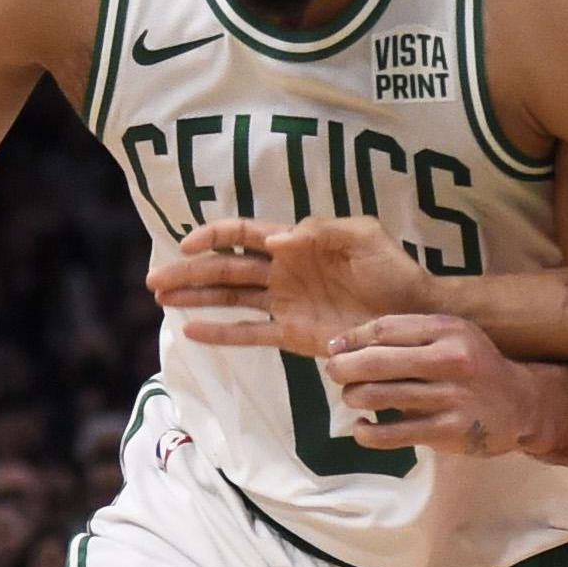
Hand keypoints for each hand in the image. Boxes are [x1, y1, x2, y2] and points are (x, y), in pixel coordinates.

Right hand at [149, 215, 430, 357]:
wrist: (414, 314)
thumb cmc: (393, 270)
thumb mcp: (364, 237)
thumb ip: (323, 231)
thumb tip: (280, 238)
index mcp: (296, 243)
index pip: (245, 234)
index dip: (215, 236)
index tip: (187, 244)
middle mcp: (283, 272)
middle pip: (226, 268)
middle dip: (190, 272)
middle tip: (154, 279)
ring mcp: (285, 304)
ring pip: (230, 299)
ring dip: (196, 298)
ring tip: (161, 299)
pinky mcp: (293, 335)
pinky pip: (250, 332)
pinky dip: (222, 333)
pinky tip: (191, 330)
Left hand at [322, 315, 542, 457]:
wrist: (520, 404)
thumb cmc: (474, 366)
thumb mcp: (452, 336)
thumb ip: (408, 335)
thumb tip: (344, 343)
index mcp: (448, 330)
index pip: (385, 330)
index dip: (352, 339)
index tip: (335, 347)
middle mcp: (451, 360)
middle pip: (376, 361)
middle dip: (343, 368)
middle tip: (334, 372)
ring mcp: (450, 398)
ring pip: (377, 396)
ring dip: (352, 396)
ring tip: (352, 397)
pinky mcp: (447, 432)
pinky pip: (390, 434)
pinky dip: (366, 432)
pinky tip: (362, 428)